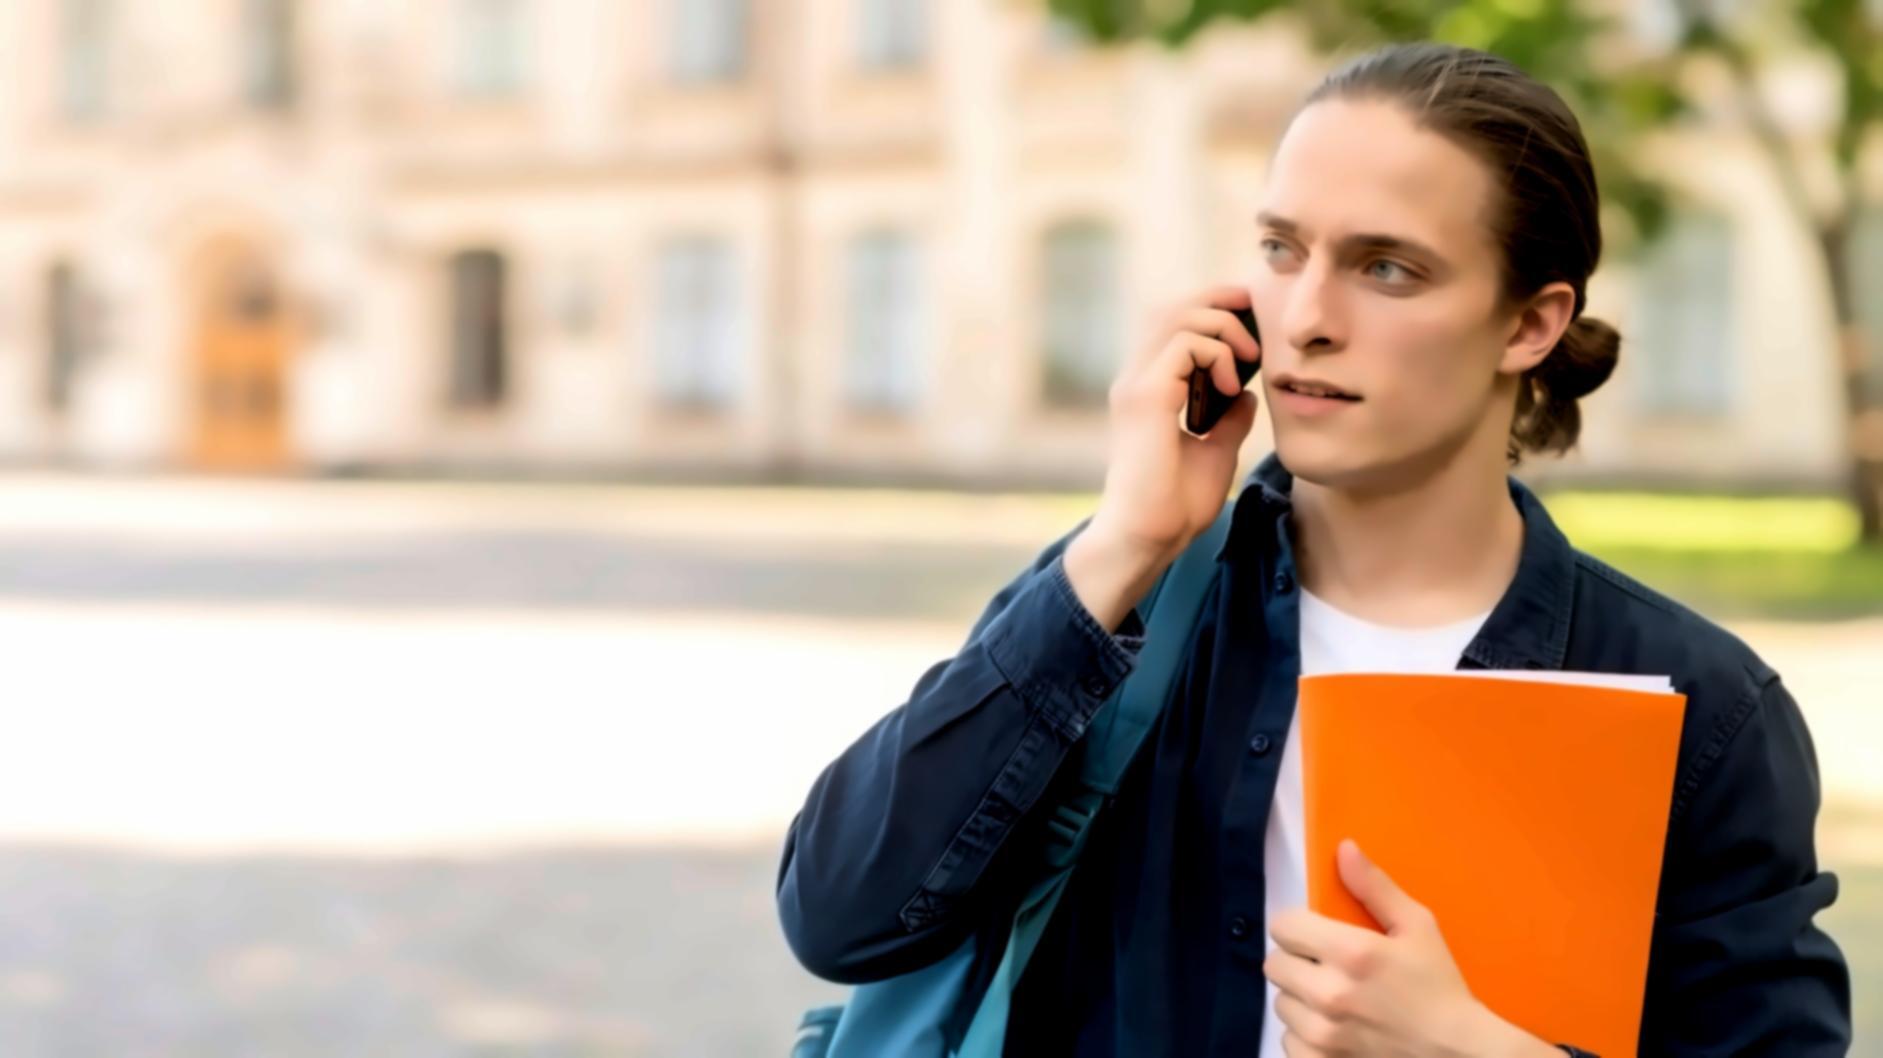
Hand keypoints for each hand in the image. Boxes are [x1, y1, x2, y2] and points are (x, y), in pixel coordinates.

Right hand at [1084, 284, 1261, 568]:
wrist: (1147, 538)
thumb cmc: (1174, 506)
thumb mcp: (1214, 452)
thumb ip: (1228, 420)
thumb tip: (1247, 395)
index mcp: (1148, 389)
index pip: (1173, 323)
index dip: (1212, 311)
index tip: (1251, 326)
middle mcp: (1136, 378)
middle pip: (1172, 307)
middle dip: (1218, 301)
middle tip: (1255, 318)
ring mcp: (1136, 384)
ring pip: (1177, 316)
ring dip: (1221, 326)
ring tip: (1246, 357)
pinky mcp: (1146, 396)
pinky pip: (1185, 344)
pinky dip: (1216, 353)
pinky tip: (1231, 385)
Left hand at [1263, 840, 1561, 1057]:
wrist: (1457, 1052)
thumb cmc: (1439, 987)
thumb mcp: (1418, 927)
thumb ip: (1375, 887)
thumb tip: (1344, 849)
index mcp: (1352, 952)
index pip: (1283, 925)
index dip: (1299, 926)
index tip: (1317, 933)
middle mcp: (1330, 994)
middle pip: (1274, 964)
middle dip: (1297, 961)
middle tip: (1326, 967)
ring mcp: (1323, 1034)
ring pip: (1281, 1003)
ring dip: (1301, 998)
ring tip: (1334, 999)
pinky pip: (1287, 1040)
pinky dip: (1304, 1035)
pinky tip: (1333, 1027)